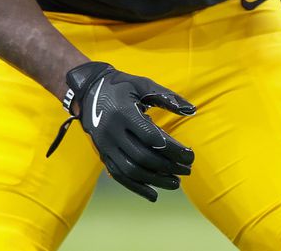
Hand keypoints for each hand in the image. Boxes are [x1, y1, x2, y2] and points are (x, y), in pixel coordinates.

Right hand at [55, 61, 195, 200]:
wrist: (88, 91)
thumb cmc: (121, 86)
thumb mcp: (144, 85)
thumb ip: (167, 97)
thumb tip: (192, 110)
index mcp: (123, 112)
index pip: (151, 137)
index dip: (173, 149)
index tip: (190, 155)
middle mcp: (112, 131)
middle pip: (142, 157)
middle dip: (168, 166)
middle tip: (187, 170)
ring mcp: (105, 145)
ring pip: (131, 170)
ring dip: (155, 180)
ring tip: (175, 183)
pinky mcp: (102, 155)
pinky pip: (119, 175)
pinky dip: (136, 188)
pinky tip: (153, 195)